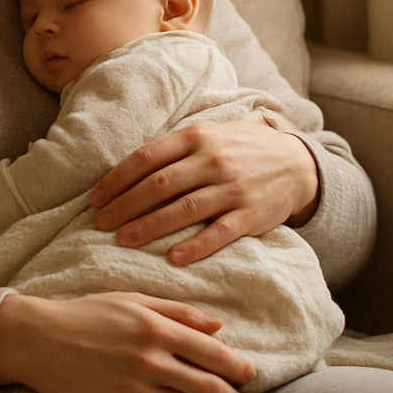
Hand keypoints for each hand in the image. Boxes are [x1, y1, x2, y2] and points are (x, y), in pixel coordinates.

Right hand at [0, 292, 255, 392]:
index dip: (237, 366)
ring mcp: (135, 389)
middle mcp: (150, 360)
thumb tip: (218, 323)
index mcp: (156, 328)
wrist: (39, 341)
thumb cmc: (87, 314)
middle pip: (207, 386)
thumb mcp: (133, 301)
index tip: (250, 374)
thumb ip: (178, 311)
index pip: (211, 352)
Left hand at [89, 120, 319, 264]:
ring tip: (123, 240)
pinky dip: (196, 246)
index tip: (95, 199)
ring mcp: (233, 188)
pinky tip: (174, 258)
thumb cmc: (242, 149)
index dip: (117, 179)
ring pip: (184, 209)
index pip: (147, 157)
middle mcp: (213, 160)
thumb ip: (176, 148)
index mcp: (198, 137)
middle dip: (125, 206)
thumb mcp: (211, 134)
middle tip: (100, 224)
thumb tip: (130, 167)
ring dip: (150, 226)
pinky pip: (220, 232)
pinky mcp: (251, 214)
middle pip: (159, 185)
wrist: (297, 163)